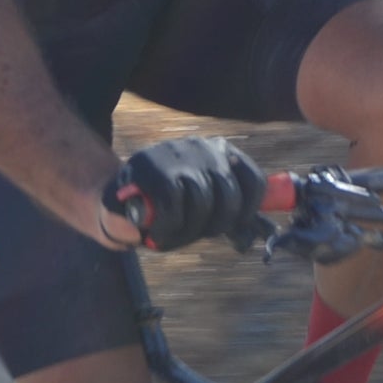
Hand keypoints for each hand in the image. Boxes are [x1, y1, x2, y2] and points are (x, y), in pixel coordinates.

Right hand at [105, 136, 267, 250]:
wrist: (117, 201)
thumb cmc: (168, 208)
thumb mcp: (205, 210)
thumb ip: (232, 218)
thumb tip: (265, 234)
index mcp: (223, 154)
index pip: (253, 181)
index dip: (249, 211)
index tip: (234, 227)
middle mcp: (205, 148)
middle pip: (230, 196)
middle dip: (215, 226)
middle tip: (195, 234)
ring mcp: (179, 154)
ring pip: (202, 202)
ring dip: (188, 231)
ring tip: (173, 234)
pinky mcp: (152, 166)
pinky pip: (173, 205)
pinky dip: (168, 228)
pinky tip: (159, 233)